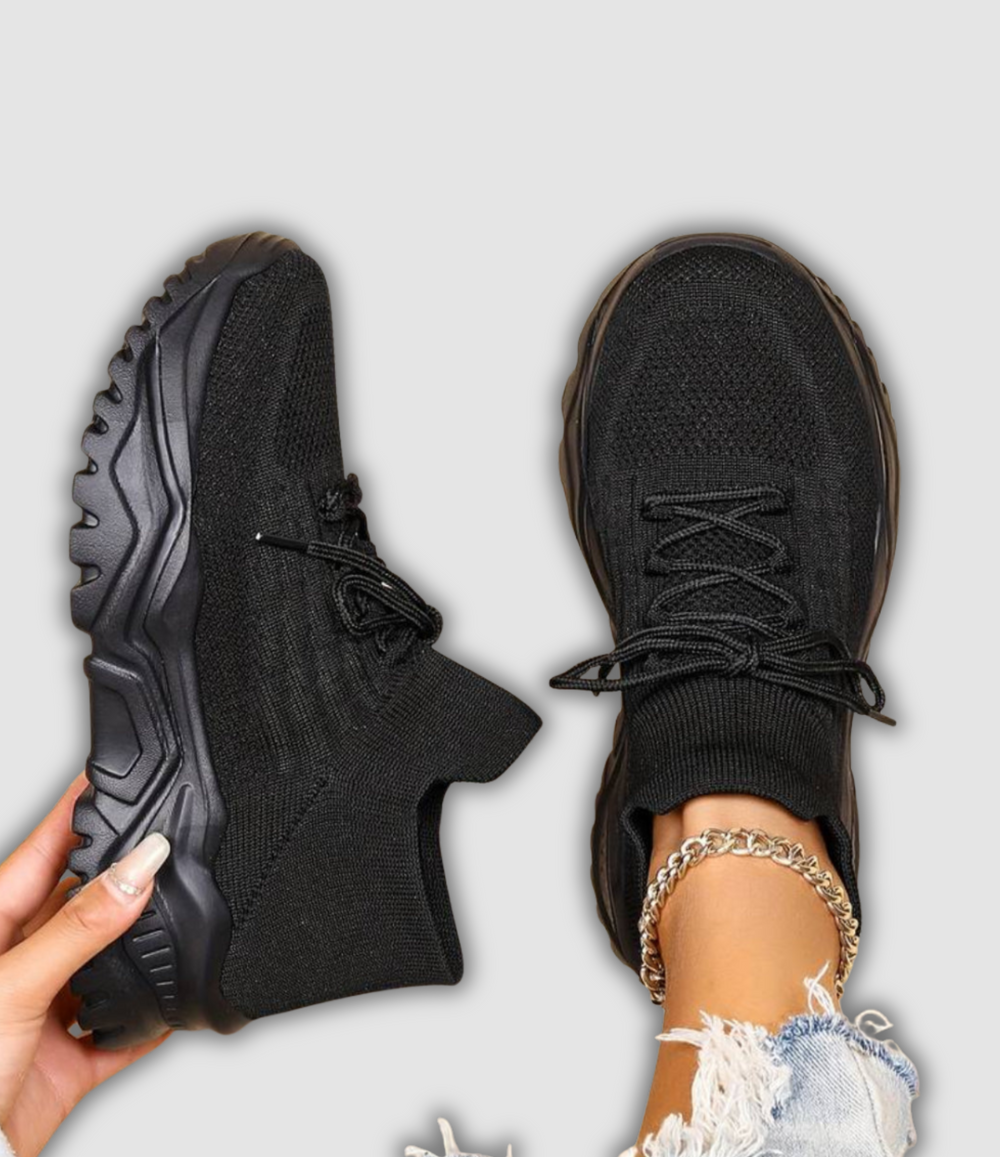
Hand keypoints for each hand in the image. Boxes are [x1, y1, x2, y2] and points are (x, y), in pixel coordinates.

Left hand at [0, 775, 170, 1154]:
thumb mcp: (15, 985)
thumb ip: (82, 927)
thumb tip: (138, 868)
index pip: (48, 850)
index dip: (83, 809)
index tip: (119, 772)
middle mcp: (21, 963)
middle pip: (86, 902)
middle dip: (128, 879)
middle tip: (174, 847)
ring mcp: (46, 1011)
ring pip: (110, 962)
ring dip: (144, 951)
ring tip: (184, 922)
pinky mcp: (68, 1061)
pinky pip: (124, 1031)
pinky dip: (153, 1021)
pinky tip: (176, 1006)